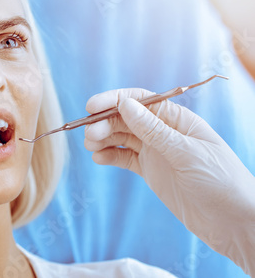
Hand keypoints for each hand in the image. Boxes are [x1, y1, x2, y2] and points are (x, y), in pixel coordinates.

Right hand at [84, 88, 254, 275]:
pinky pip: (125, 158)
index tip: (91, 106)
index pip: (141, 101)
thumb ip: (153, 130)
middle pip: (127, 119)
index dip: (114, 100)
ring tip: (90, 146)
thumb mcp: (186, 153)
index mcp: (177, 119)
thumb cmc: (220, 182)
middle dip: (105, 123)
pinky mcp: (150, 171)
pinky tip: (99, 158)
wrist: (233, 222)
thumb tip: (125, 104)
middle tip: (90, 136)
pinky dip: (110, 156)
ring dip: (104, 138)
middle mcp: (164, 132)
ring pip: (123, 138)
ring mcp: (156, 152)